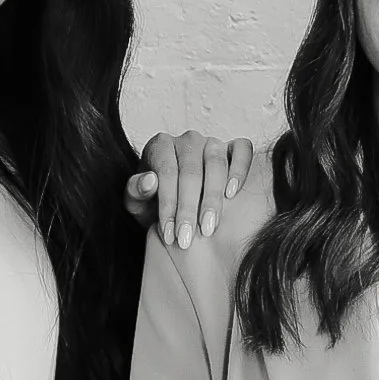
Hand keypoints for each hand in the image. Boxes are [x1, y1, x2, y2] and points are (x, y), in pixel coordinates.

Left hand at [124, 129, 255, 248]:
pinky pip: (243, 150)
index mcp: (160, 146)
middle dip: (188, 209)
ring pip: (216, 162)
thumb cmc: (154, 201)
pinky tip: (232, 194)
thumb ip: (136, 191)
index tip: (169, 234)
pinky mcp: (233, 147)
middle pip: (191, 171)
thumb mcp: (136, 201)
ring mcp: (212, 142)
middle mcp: (187, 140)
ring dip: (212, 198)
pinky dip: (240, 169)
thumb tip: (150, 181)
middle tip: (187, 239)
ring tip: (208, 228)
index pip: (166, 172)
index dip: (168, 205)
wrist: (177, 203)